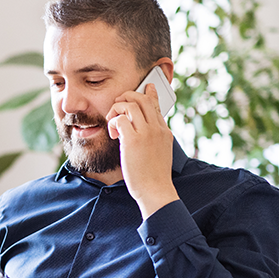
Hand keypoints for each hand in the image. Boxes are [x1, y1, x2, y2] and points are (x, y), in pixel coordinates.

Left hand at [106, 83, 179, 218]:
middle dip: (127, 97)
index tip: (147, 87)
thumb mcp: (160, 152)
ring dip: (117, 109)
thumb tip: (143, 133)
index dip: (150, 94)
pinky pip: (120, 119)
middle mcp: (157, 128)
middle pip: (142, 98)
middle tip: (117, 106)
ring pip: (130, 104)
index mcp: (164, 131)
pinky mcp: (133, 140)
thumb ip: (154, 139)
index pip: (157, 105)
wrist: (156, 190)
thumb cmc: (154, 176)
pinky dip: (113, 123)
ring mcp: (146, 133)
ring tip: (113, 123)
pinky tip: (114, 135)